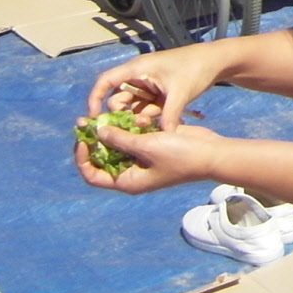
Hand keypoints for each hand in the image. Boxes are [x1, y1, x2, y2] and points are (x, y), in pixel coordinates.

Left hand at [75, 115, 224, 191]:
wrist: (210, 153)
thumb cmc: (180, 155)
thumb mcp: (147, 146)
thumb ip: (120, 138)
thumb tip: (97, 131)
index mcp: (127, 181)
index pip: (93, 174)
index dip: (83, 158)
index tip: (82, 138)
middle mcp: (132, 172)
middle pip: (103, 158)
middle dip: (94, 139)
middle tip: (86, 119)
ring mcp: (142, 160)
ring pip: (118, 144)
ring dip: (113, 129)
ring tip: (108, 112)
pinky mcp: (153, 147)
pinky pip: (134, 136)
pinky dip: (131, 126)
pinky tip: (133, 113)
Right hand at [87, 49, 229, 129]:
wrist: (215, 62)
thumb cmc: (195, 69)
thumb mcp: (180, 93)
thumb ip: (169, 115)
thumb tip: (162, 137)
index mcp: (138, 69)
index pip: (106, 81)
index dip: (95, 98)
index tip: (93, 118)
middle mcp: (139, 77)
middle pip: (118, 98)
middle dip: (121, 115)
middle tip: (131, 129)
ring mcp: (148, 86)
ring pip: (132, 106)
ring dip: (135, 119)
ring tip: (147, 129)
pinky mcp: (158, 94)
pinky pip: (145, 109)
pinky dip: (147, 118)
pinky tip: (155, 129)